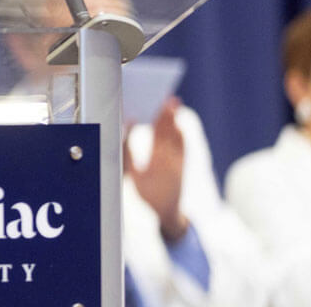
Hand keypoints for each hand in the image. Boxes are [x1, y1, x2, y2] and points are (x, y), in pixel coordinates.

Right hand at [126, 97, 188, 243]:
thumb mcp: (134, 178)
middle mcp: (171, 161)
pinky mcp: (183, 165)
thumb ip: (129, 155)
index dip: (159, 122)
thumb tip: (127, 133)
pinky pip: (183, 146)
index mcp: (157, 164)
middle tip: (169, 99)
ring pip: (177, 137)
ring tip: (174, 105)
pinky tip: (178, 125)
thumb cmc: (148, 195)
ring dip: (175, 121)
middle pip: (169, 134)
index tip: (159, 107)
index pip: (158, 137)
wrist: (169, 212)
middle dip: (168, 116)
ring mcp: (179, 162)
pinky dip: (180, 135)